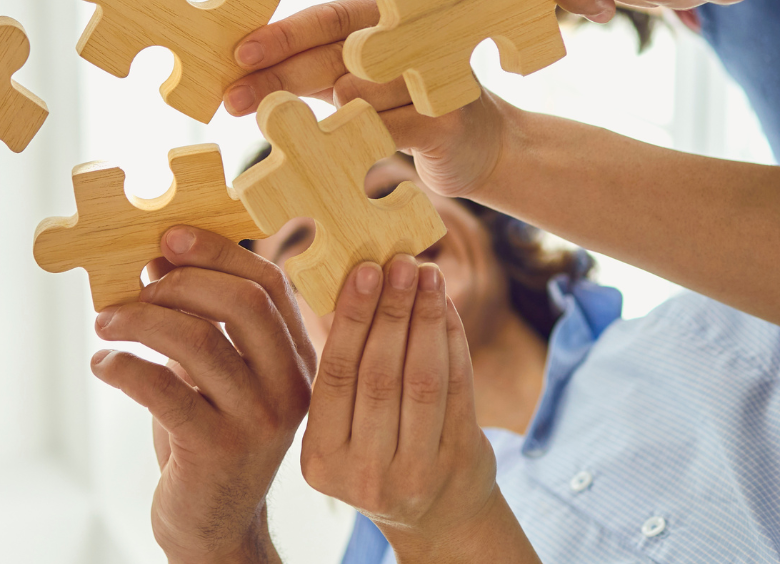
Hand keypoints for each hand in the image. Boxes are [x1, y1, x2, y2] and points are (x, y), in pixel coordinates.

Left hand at [90, 226, 315, 563]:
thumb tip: (159, 257)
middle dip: (183, 280)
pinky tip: (104, 365)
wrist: (213, 526)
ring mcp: (256, 420)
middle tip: (137, 282)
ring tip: (106, 323)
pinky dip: (124, 367)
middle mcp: (288, 387)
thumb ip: (207, 321)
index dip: (219, 251)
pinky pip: (163, 389)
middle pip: (244, 303)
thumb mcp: (221, 375)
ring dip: (141, 319)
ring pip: (200, 340)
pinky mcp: (216, 450)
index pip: (271, 283)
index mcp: (297, 359)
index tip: (170, 237)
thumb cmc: (209, 437)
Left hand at [224, 0, 510, 200]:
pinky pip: (384, 130)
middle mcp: (416, 35)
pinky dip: (360, 142)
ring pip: (357, 95)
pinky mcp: (448, 119)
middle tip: (232, 101)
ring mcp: (437, 75)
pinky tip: (349, 152)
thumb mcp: (355, 82)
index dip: (284, 35)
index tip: (239, 55)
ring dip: (332, 119)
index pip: (329, 18)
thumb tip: (240, 72)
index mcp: (388, 16)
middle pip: (334, 54)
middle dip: (278, 78)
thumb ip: (309, 71)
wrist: (483, 146)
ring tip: (326, 134)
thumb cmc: (403, 107)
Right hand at [302, 257, 535, 563]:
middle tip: (398, 262)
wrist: (435, 515)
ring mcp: (415, 473)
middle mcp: (365, 474)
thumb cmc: (377, 454)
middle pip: (379, 375)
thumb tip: (354, 282)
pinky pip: (457, 389)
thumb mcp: (340, 431)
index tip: (364, 270)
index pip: (335, 376)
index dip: (352, 320)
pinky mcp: (458, 463)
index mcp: (321, 460)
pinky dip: (453, 341)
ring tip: (426, 274)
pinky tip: (447, 307)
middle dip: (391, 310)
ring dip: (425, 318)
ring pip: (421, 379)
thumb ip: (340, 374)